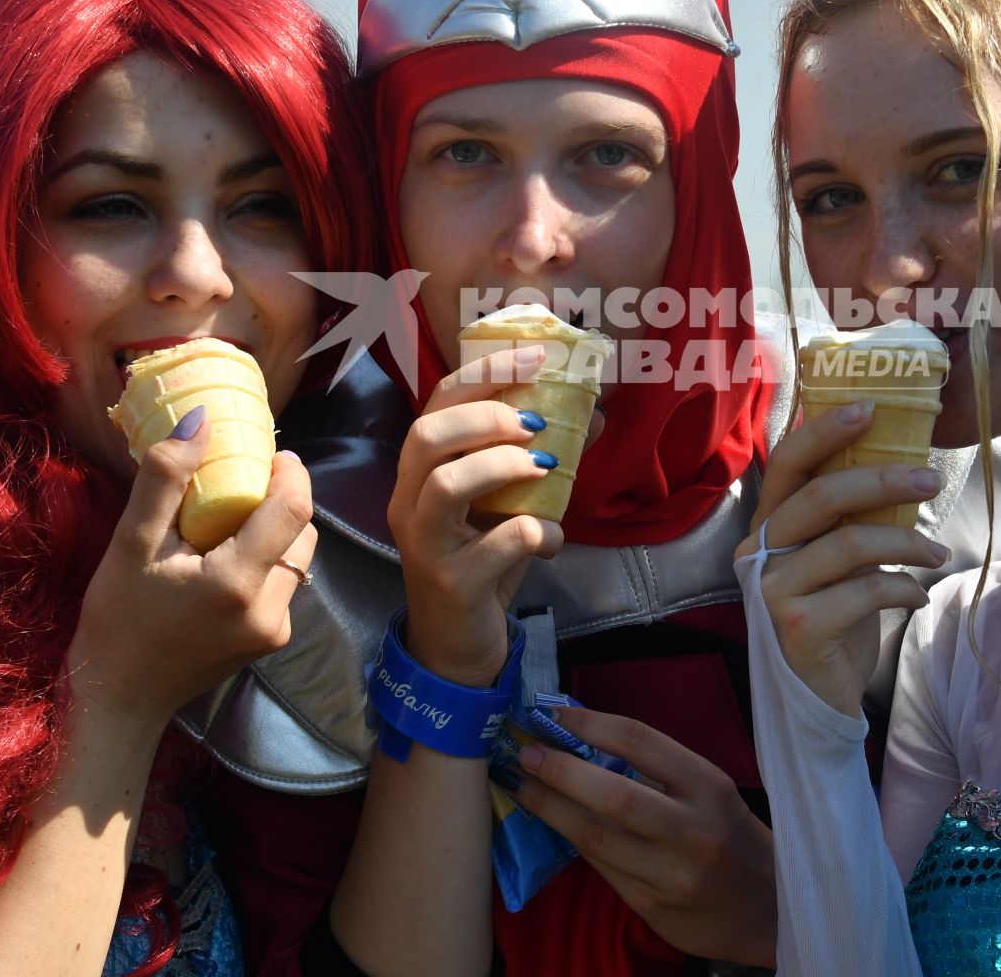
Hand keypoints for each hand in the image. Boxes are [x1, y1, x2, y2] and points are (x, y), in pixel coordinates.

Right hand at [68, 408, 318, 728]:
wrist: (118, 699)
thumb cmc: (117, 622)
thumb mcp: (130, 545)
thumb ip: (166, 479)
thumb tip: (201, 419)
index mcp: (238, 583)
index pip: (294, 511)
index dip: (291, 473)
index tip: (271, 451)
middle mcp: (271, 611)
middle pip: (303, 534)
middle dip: (283, 501)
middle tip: (244, 481)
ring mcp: (275, 632)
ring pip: (297, 561)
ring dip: (276, 532)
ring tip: (231, 519)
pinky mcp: (270, 642)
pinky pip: (283, 585)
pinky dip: (266, 562)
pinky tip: (225, 557)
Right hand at [388, 346, 564, 687]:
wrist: (458, 645)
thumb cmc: (482, 563)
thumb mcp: (507, 505)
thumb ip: (536, 460)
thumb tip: (592, 414)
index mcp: (418, 473)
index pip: (436, 403)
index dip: (484, 373)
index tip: (538, 356)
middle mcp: (408, 503)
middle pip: (426, 436)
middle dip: (485, 415)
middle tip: (534, 421)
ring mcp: (424, 545)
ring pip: (445, 485)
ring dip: (502, 465)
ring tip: (543, 467)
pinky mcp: (451, 584)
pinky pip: (496, 545)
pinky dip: (537, 533)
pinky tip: (553, 541)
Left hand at [509, 707, 775, 966]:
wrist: (768, 909)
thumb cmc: (732, 838)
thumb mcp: (712, 794)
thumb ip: (660, 771)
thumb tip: (586, 739)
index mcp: (710, 787)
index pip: (642, 742)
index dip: (591, 723)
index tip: (555, 714)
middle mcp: (693, 830)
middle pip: (612, 794)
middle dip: (559, 770)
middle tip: (524, 752)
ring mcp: (672, 873)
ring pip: (596, 836)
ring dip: (550, 807)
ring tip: (522, 785)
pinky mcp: (652, 905)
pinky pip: (600, 866)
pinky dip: (570, 838)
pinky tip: (551, 821)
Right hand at [736, 399, 947, 715]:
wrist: (815, 698)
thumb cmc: (831, 618)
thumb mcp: (833, 560)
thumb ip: (845, 519)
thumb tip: (900, 464)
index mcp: (764, 526)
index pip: (785, 462)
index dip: (824, 430)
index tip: (870, 408)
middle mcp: (756, 552)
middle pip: (820, 495)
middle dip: (882, 479)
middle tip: (931, 478)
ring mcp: (772, 590)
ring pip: (850, 543)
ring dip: (907, 541)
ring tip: (937, 552)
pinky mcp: (798, 626)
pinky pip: (866, 591)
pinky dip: (904, 589)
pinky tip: (917, 596)